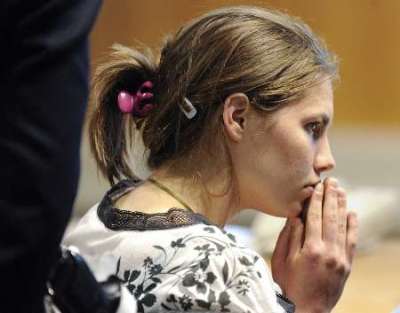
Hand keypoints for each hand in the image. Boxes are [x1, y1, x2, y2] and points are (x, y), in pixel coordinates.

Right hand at [271, 178, 357, 312]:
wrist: (306, 310)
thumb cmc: (288, 284)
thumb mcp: (281, 260)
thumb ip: (289, 237)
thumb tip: (295, 216)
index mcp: (310, 249)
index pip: (314, 217)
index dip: (316, 200)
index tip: (317, 186)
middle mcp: (328, 251)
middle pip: (330, 218)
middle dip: (330, 197)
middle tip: (332, 181)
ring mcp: (340, 259)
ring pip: (342, 227)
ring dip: (342, 207)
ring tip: (341, 191)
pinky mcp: (346, 266)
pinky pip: (351, 242)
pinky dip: (352, 226)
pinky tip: (352, 213)